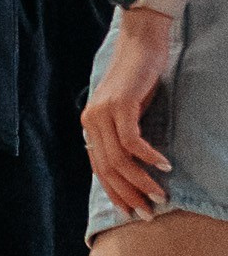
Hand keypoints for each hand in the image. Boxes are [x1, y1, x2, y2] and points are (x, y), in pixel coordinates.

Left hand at [82, 9, 174, 220]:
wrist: (140, 42)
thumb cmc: (137, 78)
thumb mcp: (127, 111)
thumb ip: (123, 134)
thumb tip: (131, 166)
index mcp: (91, 125)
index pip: (98, 168)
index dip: (115, 192)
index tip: (131, 212)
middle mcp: (92, 120)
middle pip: (107, 169)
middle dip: (129, 195)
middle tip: (149, 213)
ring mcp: (103, 112)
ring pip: (119, 159)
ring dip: (141, 181)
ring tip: (160, 195)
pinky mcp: (120, 104)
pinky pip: (132, 141)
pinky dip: (149, 156)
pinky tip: (164, 166)